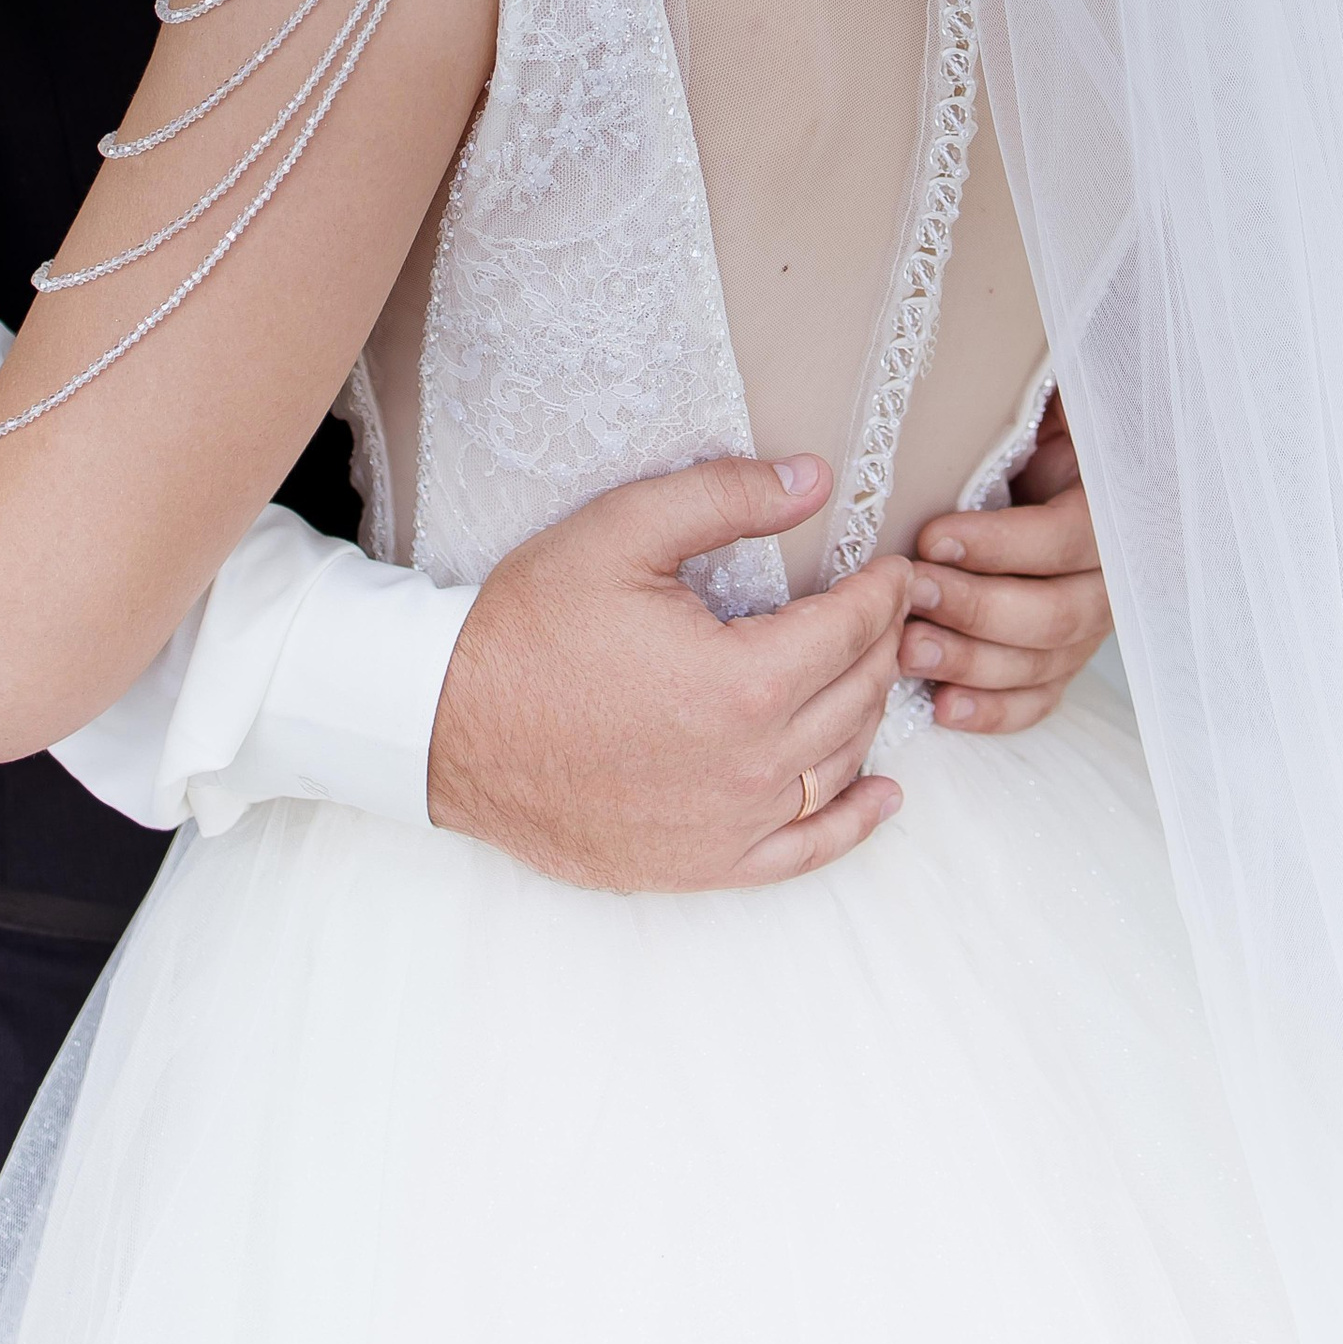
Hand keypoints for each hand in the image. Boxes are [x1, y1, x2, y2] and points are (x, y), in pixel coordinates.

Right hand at [427, 455, 910, 892]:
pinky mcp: (701, 864)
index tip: (895, 567)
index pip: (852, 629)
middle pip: (857, 695)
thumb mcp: (623, 531)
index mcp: (744, 680)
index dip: (883, 591)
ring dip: (869, 712)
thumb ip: (725, 497)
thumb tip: (815, 479)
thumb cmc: (531, 624)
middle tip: (888, 608)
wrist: (447, 726)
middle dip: (883, 643)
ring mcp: (729, 825)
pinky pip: (806, 850)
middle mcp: (752, 764)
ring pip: (841, 765)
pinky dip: (853, 823)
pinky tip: (881, 795)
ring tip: (872, 669)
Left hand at [900, 391, 1111, 733]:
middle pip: (1058, 613)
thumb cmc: (1024, 407)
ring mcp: (1093, 616)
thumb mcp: (1043, 387)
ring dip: (974, 662)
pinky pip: (1040, 694)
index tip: (932, 535)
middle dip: (976, 608)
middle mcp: (1115, 567)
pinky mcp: (1064, 652)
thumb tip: (999, 357)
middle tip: (908, 594)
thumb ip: (1038, 393)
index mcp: (1114, 497)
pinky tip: (945, 708)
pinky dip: (995, 709)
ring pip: (1045, 660)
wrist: (1039, 440)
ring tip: (906, 651)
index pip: (1068, 539)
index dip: (1004, 545)